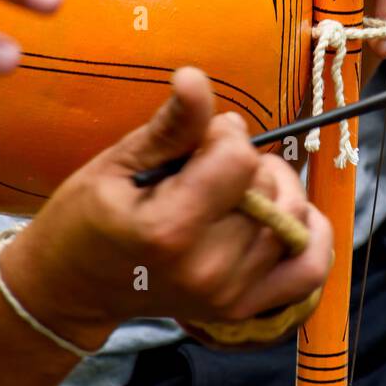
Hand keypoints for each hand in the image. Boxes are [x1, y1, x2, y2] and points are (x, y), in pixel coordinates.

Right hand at [1, 68, 332, 349]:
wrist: (73, 288)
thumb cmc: (87, 219)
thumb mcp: (118, 163)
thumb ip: (172, 126)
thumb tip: (195, 77)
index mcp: (170, 230)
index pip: (239, 158)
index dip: (223, 136)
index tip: (198, 140)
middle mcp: (207, 268)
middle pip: (269, 187)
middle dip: (247, 164)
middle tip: (210, 167)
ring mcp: (230, 294)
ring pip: (293, 218)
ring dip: (275, 192)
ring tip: (236, 189)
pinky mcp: (245, 308)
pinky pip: (310, 267)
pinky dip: (312, 236)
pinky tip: (291, 215)